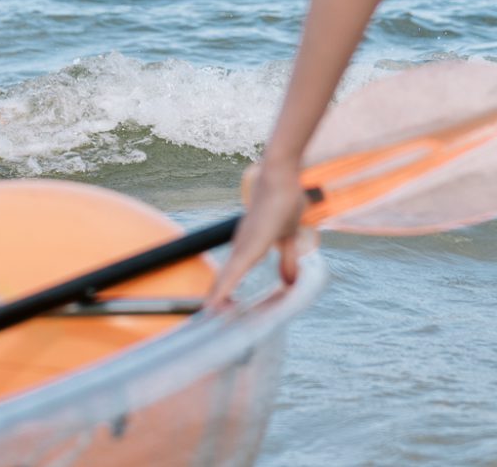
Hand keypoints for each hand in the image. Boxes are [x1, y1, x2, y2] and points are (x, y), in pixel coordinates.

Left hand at [204, 155, 308, 307]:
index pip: (231, 275)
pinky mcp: (250, 244)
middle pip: (224, 280)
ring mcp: (244, 245)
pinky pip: (234, 271)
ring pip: (225, 278)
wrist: (280, 174)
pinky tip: (215, 302)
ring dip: (216, 299)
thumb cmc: (285, 200)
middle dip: (216, 302)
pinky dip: (224, 288)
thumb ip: (288, 259)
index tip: (218, 314)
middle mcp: (241, 247)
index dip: (223, 294)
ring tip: (205, 318)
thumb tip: (290, 282)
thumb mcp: (289, 237)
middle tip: (207, 322)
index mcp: (248, 247)